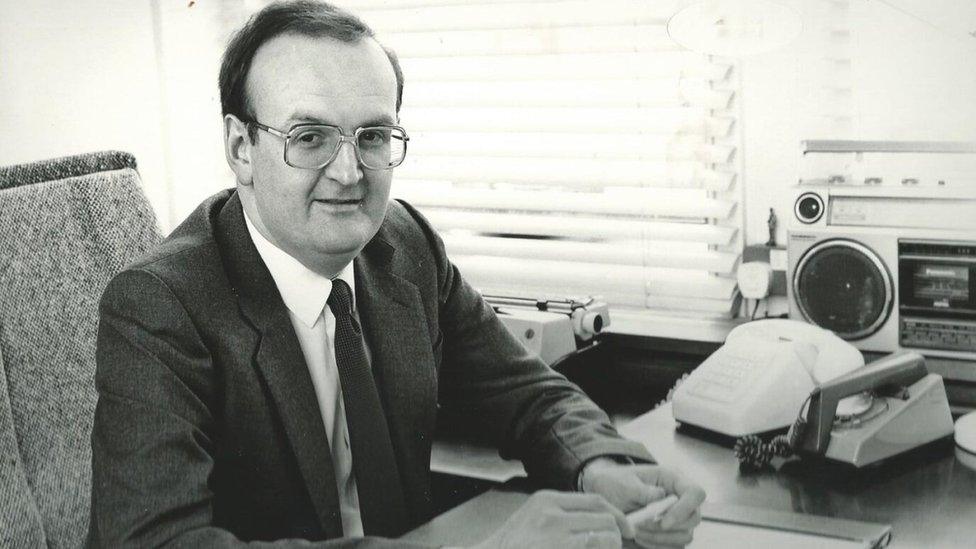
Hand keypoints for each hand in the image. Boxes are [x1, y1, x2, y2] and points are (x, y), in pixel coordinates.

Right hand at [471, 490, 628, 548]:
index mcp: (548, 500)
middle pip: (604, 518)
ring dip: (611, 546)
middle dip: (617, 533)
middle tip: (618, 545)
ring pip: (604, 536)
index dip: (615, 514)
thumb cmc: (514, 545)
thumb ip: (560, 513)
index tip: (625, 528)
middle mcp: (553, 513)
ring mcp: (556, 534)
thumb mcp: (533, 518)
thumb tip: (599, 520)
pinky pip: (594, 547)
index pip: (595, 501)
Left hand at [579, 460, 705, 547]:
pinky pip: (674, 546)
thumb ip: (643, 490)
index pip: (695, 493)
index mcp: (672, 479)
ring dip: (660, 539)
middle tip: (641, 528)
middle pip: (694, 518)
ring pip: (685, 536)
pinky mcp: (669, 532)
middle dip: (668, 529)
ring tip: (636, 533)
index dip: (685, 509)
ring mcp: (676, 516)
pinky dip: (657, 545)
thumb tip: (661, 497)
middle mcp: (679, 498)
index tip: (663, 522)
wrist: (603, 494)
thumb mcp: (624, 483)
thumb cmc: (614, 483)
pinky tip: (639, 538)